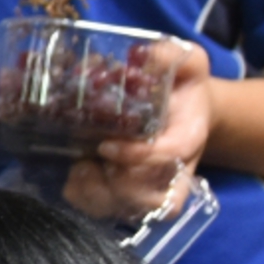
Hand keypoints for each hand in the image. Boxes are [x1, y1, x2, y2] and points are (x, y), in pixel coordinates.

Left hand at [67, 38, 212, 221]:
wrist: (183, 111)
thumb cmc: (183, 87)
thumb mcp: (188, 63)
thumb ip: (170, 55)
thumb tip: (139, 54)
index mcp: (187, 139)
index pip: (169, 157)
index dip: (138, 157)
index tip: (107, 146)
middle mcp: (170, 172)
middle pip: (145, 197)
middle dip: (113, 183)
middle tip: (89, 159)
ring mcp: (148, 188)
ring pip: (121, 208)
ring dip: (94, 192)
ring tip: (80, 166)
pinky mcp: (126, 195)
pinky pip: (101, 208)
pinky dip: (82, 195)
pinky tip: (75, 173)